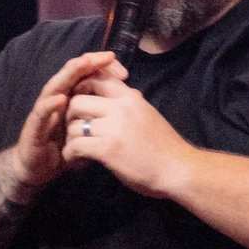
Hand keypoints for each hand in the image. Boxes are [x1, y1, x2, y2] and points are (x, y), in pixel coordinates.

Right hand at [12, 52, 126, 187]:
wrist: (42, 172)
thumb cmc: (69, 151)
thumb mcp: (94, 133)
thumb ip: (109, 115)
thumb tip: (135, 99)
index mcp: (73, 99)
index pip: (88, 76)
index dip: (105, 70)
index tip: (124, 72)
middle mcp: (58, 100)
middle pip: (73, 74)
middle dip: (89, 63)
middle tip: (106, 56)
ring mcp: (44, 112)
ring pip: (55, 87)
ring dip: (69, 75)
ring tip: (83, 64)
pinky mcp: (33, 128)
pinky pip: (41, 114)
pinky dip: (50, 105)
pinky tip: (61, 99)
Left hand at [62, 73, 195, 197]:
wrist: (178, 169)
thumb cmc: (165, 145)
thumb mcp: (148, 114)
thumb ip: (130, 104)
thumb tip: (121, 93)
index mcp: (130, 97)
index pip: (96, 79)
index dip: (82, 89)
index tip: (83, 106)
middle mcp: (120, 108)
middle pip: (77, 100)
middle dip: (71, 116)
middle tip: (76, 130)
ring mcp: (113, 128)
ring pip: (74, 125)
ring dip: (71, 138)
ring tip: (76, 149)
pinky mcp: (107, 149)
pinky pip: (76, 145)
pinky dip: (71, 154)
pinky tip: (77, 160)